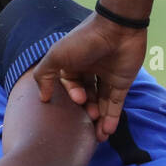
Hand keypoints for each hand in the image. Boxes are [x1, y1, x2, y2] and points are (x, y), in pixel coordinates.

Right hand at [32, 12, 146, 141]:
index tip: (78, 99)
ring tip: (99, 136)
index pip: (70, 85)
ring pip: (101, 103)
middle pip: (86, 96)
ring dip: (99, 120)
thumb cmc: (84, 42)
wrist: (118, 29)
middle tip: (89, 120)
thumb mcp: (56, 56)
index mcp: (73, 64)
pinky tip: (107, 131)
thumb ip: (44, 75)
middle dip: (86, 111)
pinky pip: (116, 103)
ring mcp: (107, 78)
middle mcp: (90, 71)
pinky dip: (112, 117)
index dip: (73, 94)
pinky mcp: (122, 83)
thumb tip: (43, 98)